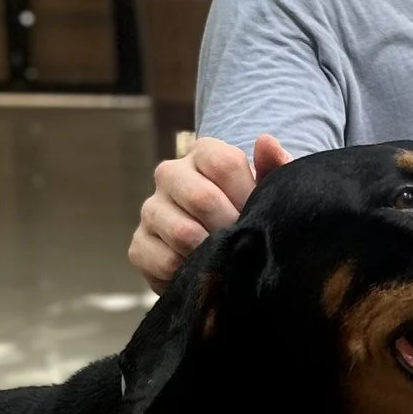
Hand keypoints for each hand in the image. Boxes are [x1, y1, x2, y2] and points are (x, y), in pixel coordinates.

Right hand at [128, 132, 288, 290]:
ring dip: (211, 251)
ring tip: (226, 258)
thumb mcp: (266, 190)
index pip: (223, 163)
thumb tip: (266, 142)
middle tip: (244, 244)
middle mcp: (170, 174)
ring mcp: (151, 208)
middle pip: (201, 198)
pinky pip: (164, 261)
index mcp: (203, 153)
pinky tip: (202, 271)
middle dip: (230, 227)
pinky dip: (189, 272)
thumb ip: (272, 168)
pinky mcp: (139, 244)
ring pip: (182, 231)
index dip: (246, 195)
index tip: (258, 216)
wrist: (222, 252)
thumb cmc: (246, 212)